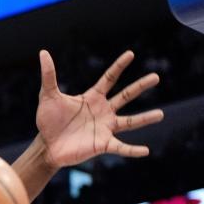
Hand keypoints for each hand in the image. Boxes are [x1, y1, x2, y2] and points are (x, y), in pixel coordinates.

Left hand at [36, 50, 163, 168]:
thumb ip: (49, 76)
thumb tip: (43, 53)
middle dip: (140, 86)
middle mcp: (103, 111)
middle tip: (156, 77)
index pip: (109, 78)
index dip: (119, 66)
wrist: (47, 145)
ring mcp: (105, 128)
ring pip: (129, 122)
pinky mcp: (102, 144)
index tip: (130, 54)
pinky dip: (132, 150)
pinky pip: (121, 147)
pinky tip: (145, 151)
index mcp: (92, 98)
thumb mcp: (48, 96)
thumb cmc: (48, 121)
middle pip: (126, 96)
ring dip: (144, 119)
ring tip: (160, 114)